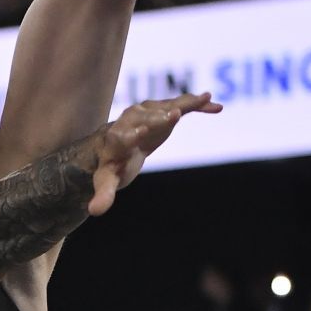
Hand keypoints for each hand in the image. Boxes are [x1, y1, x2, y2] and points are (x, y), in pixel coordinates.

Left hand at [88, 92, 221, 215]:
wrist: (116, 144)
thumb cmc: (111, 164)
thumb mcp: (107, 181)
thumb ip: (104, 194)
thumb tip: (94, 212)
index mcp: (117, 140)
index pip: (122, 136)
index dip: (131, 134)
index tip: (140, 132)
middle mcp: (130, 121)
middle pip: (143, 117)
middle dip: (158, 116)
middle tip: (175, 114)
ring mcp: (147, 113)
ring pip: (165, 106)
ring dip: (183, 103)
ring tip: (204, 98)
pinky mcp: (163, 112)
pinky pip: (181, 106)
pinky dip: (197, 105)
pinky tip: (216, 105)